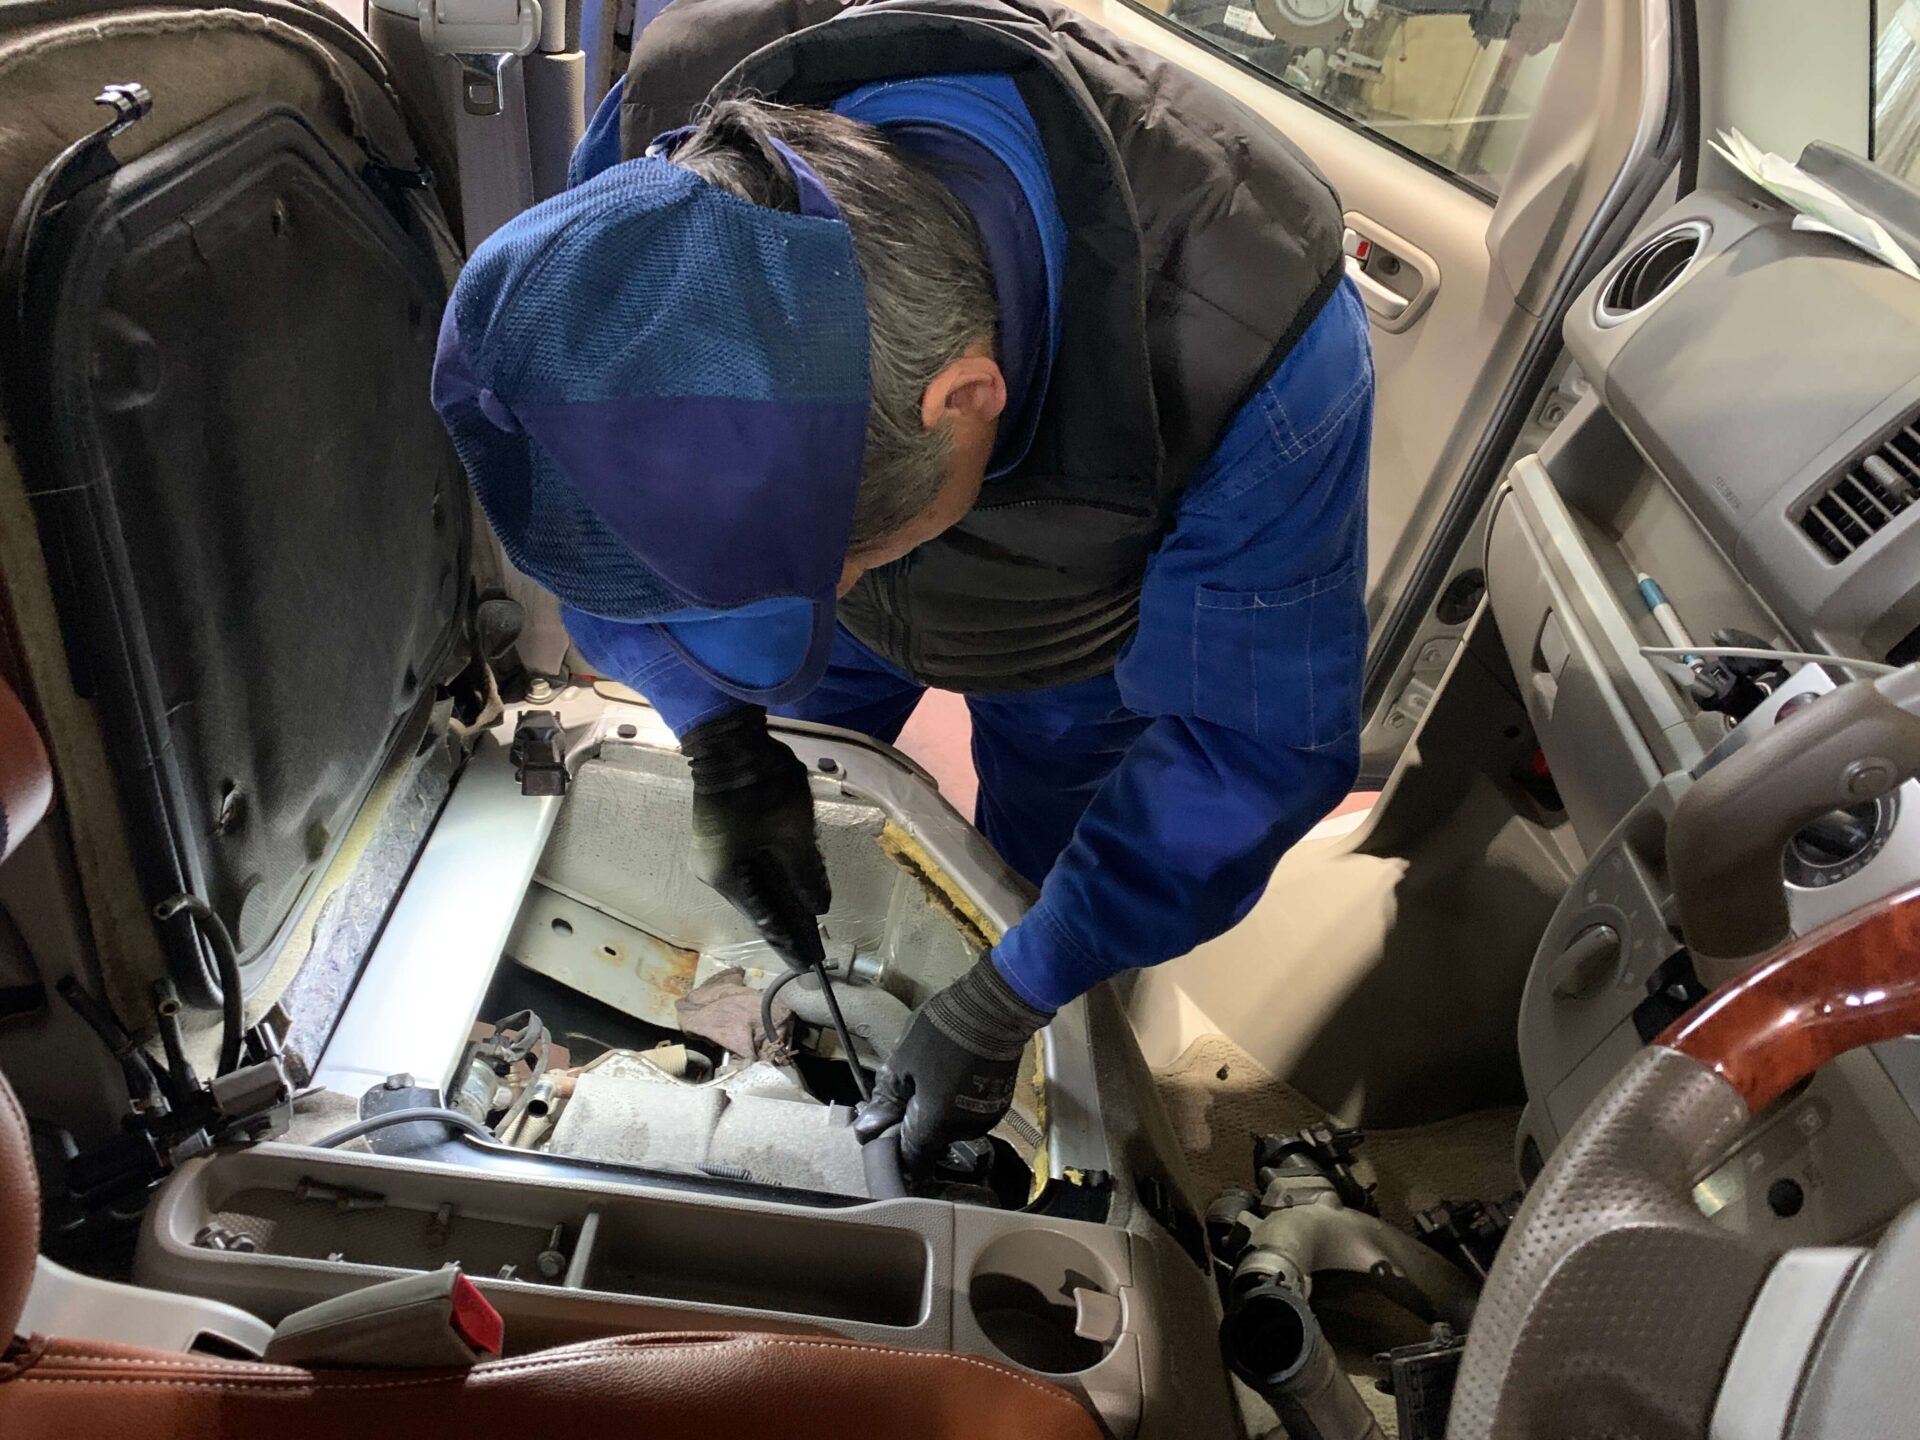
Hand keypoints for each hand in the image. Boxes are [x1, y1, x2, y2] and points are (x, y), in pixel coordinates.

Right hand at [681, 707, 828, 968]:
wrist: (727, 739)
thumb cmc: (760, 787)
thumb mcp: (793, 833)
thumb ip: (806, 873)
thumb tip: (819, 906)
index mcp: (727, 877)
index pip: (765, 920)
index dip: (789, 943)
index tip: (808, 967)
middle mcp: (714, 872)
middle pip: (757, 905)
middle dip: (787, 925)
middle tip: (813, 951)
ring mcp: (713, 852)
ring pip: (754, 886)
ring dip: (780, 901)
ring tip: (807, 924)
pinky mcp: (718, 835)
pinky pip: (749, 867)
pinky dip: (771, 880)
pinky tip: (791, 888)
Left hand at [854, 955, 1053, 1172]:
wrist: (992, 1007)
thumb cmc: (942, 1032)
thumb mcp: (901, 1061)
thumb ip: (886, 1101)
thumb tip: (868, 1129)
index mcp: (937, 1125)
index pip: (912, 1158)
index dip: (895, 1145)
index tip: (887, 1125)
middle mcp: (964, 1130)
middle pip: (932, 1141)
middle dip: (916, 1122)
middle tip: (907, 1087)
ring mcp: (986, 1116)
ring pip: (951, 1126)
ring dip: (938, 1111)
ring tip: (931, 1075)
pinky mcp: (999, 1101)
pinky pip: (970, 1112)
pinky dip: (957, 1101)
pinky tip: (951, 1073)